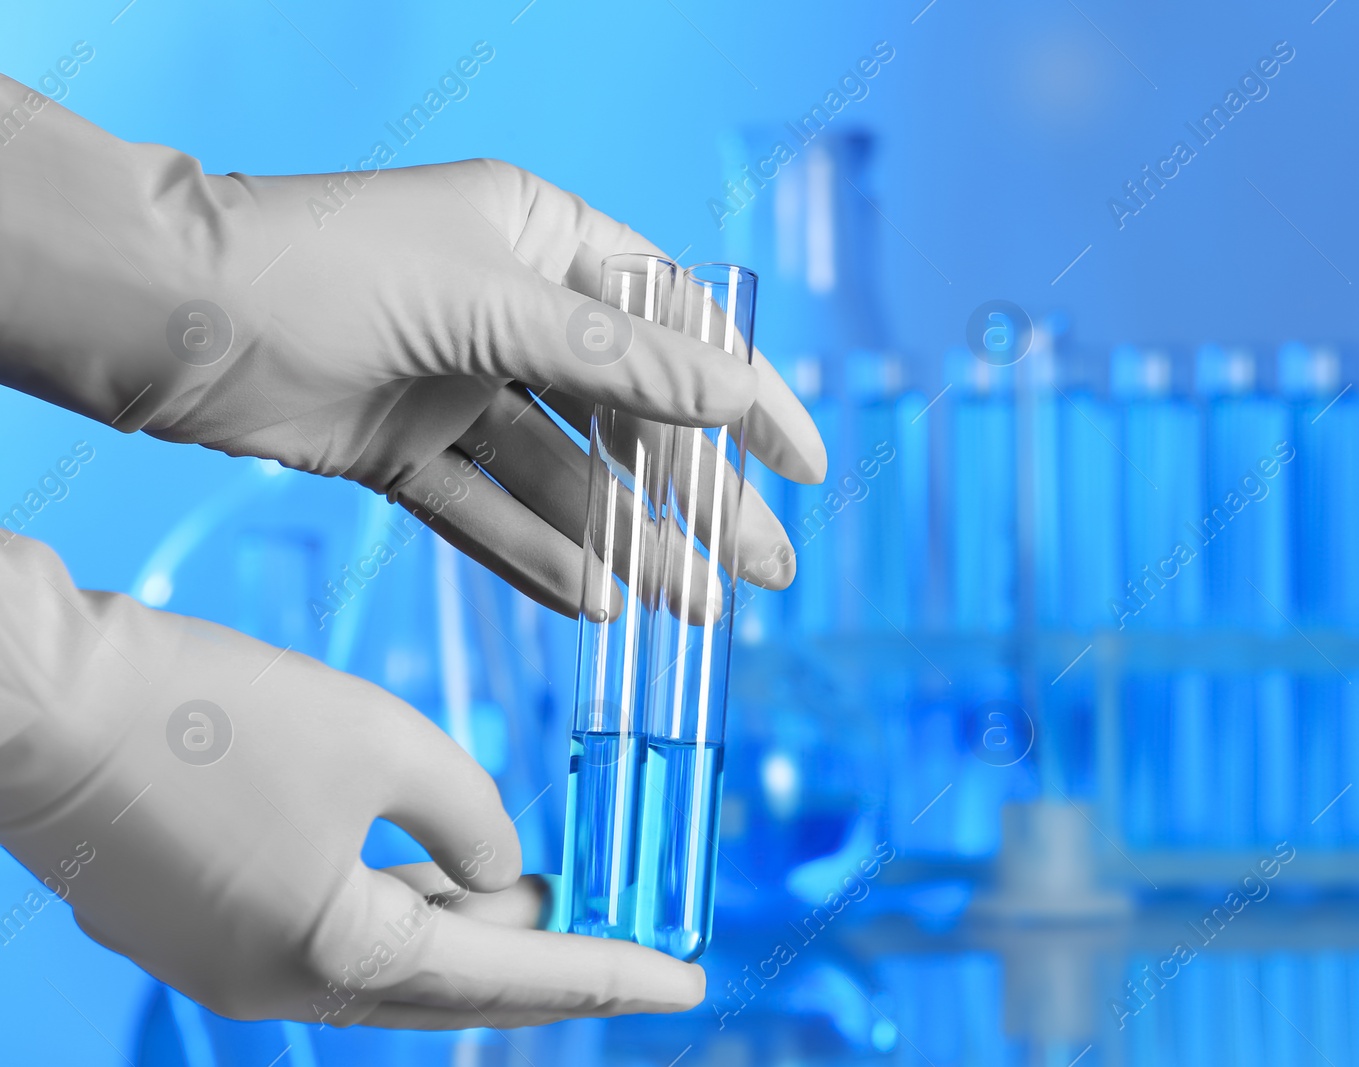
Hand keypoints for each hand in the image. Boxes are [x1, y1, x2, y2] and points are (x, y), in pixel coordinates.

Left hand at [0, 74, 824, 615]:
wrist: (165, 315)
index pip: (674, 327)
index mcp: (540, 239)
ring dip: (627, 542)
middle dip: (697, 497)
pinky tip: (597, 603)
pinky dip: (537, 554)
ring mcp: (452, 383)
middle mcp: (505, 310)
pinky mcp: (400, 447)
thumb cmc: (324, 268)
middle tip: (761, 570)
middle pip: (627, 417)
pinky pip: (487, 509)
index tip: (806, 464)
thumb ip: (618, 359)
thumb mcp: (492, 304)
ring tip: (692, 610)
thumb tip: (734, 395)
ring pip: (562, 476)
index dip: (747, 398)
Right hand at [0, 536, 701, 1027]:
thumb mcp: (382, 745)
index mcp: (331, 959)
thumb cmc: (208, 714)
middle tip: (623, 937)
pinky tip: (441, 870)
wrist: (35, 693)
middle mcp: (277, 983)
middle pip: (447, 990)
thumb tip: (504, 863)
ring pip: (386, 961)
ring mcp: (227, 958)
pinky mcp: (195, 916)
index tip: (686, 979)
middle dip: (543, 963)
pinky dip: (398, 906)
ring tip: (544, 893)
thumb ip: (467, 812)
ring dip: (469, 931)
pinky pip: (329, 931)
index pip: (506, 980)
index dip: (607, 974)